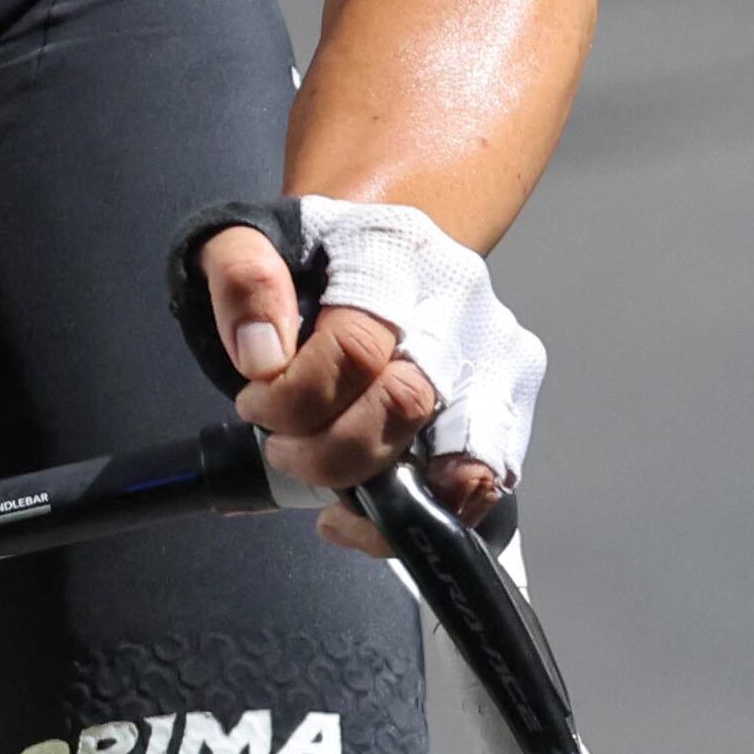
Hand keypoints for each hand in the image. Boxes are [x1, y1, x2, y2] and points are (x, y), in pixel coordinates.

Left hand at [201, 224, 504, 558]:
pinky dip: (424, 516)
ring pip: (464, 463)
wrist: (379, 247)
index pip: (354, 347)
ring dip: (385, 500)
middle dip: (329, 452)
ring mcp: (497, 355)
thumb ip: (242, 279)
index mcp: (394, 250)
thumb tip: (262, 357)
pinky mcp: (511, 404)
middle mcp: (460, 301)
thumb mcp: (244, 238)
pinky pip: (484, 489)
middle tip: (282, 449)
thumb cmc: (309, 254)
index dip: (293, 397)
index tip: (253, 406)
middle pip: (408, 405)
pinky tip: (370, 513)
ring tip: (333, 498)